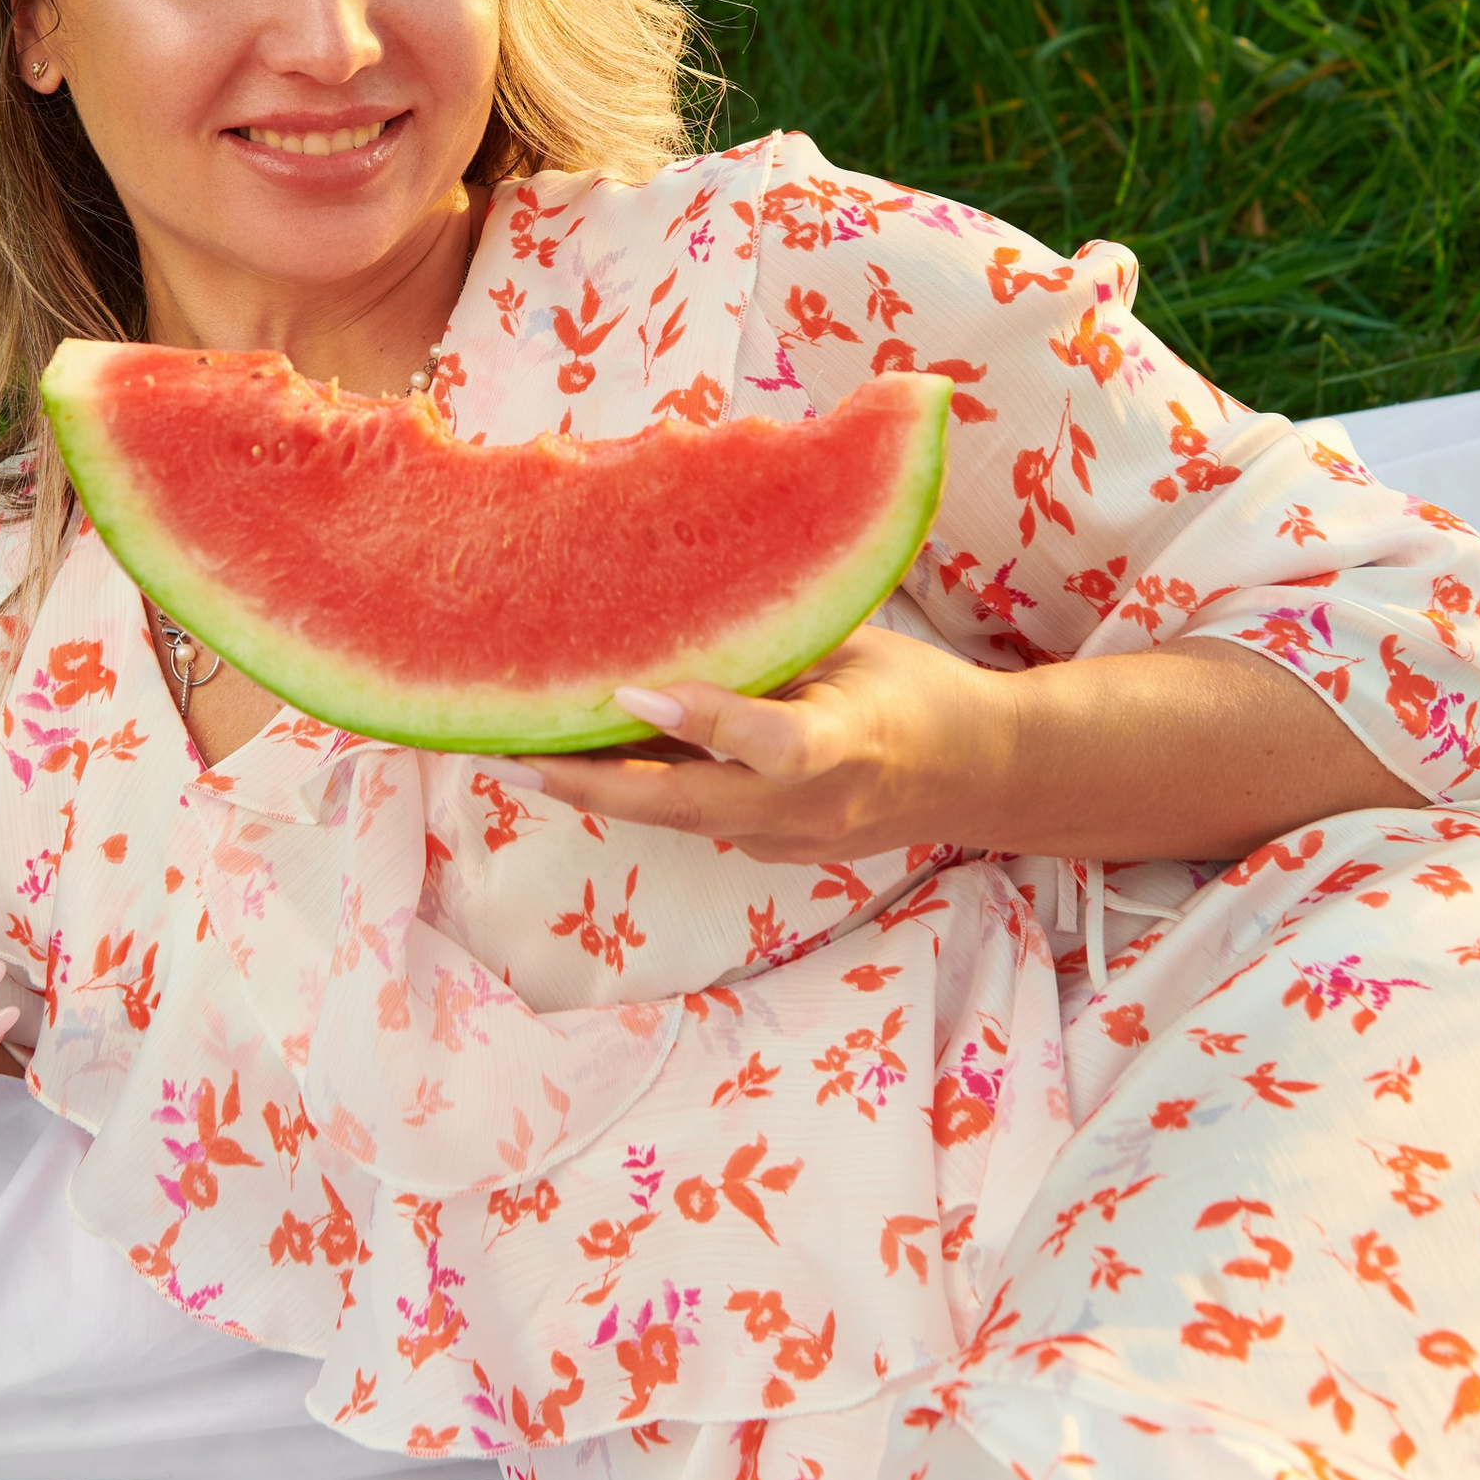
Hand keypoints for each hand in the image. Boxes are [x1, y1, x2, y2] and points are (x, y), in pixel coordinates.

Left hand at [528, 622, 1009, 864]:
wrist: (979, 774)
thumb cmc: (913, 687)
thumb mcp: (853, 646)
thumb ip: (770, 646)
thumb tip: (670, 630)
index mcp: (846, 739)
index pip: (772, 745)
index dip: (699, 720)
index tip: (629, 693)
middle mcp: (811, 805)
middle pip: (683, 804)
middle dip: (584, 782)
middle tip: (500, 751)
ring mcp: (789, 840)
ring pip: (672, 815)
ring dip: (591, 788)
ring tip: (506, 747)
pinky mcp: (771, 849)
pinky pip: (688, 816)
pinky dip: (632, 788)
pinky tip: (574, 754)